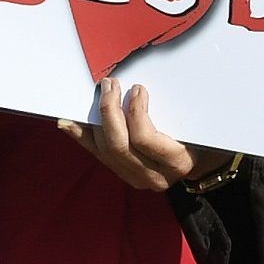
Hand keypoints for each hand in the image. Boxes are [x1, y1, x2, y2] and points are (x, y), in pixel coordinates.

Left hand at [71, 78, 213, 193]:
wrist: (194, 160)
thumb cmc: (196, 136)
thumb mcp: (192, 124)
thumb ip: (173, 110)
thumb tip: (139, 86)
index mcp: (177, 162)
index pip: (146, 139)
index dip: (137, 111)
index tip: (137, 88)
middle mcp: (154, 177)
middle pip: (120, 146)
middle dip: (110, 111)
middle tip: (110, 85)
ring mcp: (135, 179)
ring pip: (105, 151)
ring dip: (98, 118)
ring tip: (100, 92)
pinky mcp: (121, 174)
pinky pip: (96, 154)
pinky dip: (81, 136)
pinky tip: (67, 122)